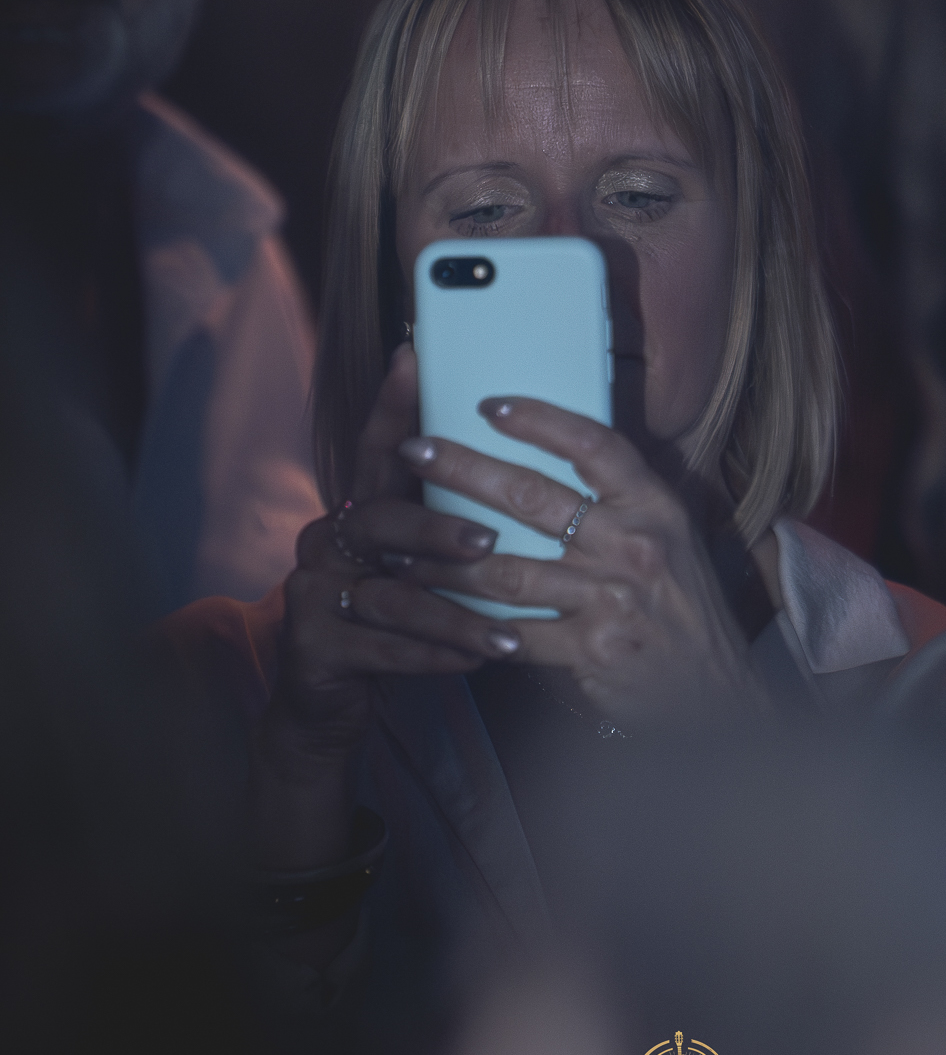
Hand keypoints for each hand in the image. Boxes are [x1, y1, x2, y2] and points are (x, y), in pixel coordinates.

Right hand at [261, 346, 523, 766]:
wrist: (329, 697)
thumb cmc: (394, 617)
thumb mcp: (417, 564)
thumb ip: (448, 520)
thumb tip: (523, 476)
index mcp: (360, 509)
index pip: (376, 448)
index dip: (392, 403)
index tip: (412, 357)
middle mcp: (329, 539)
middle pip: (382, 520)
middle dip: (438, 528)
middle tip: (489, 540)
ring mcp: (313, 590)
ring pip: (391, 595)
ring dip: (454, 614)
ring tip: (505, 632)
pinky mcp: (313, 644)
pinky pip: (382, 648)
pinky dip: (433, 656)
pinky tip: (472, 661)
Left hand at [392, 397, 768, 731]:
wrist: (714, 694)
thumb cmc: (681, 607)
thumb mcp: (669, 538)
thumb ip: (618, 501)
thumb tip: (544, 456)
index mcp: (653, 505)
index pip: (593, 445)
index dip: (540, 420)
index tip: (489, 405)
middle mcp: (634, 545)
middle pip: (534, 497)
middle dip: (463, 470)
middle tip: (414, 450)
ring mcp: (612, 599)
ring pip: (508, 569)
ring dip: (444, 558)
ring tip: (398, 545)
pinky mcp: (592, 650)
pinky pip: (515, 633)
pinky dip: (469, 624)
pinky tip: (432, 612)